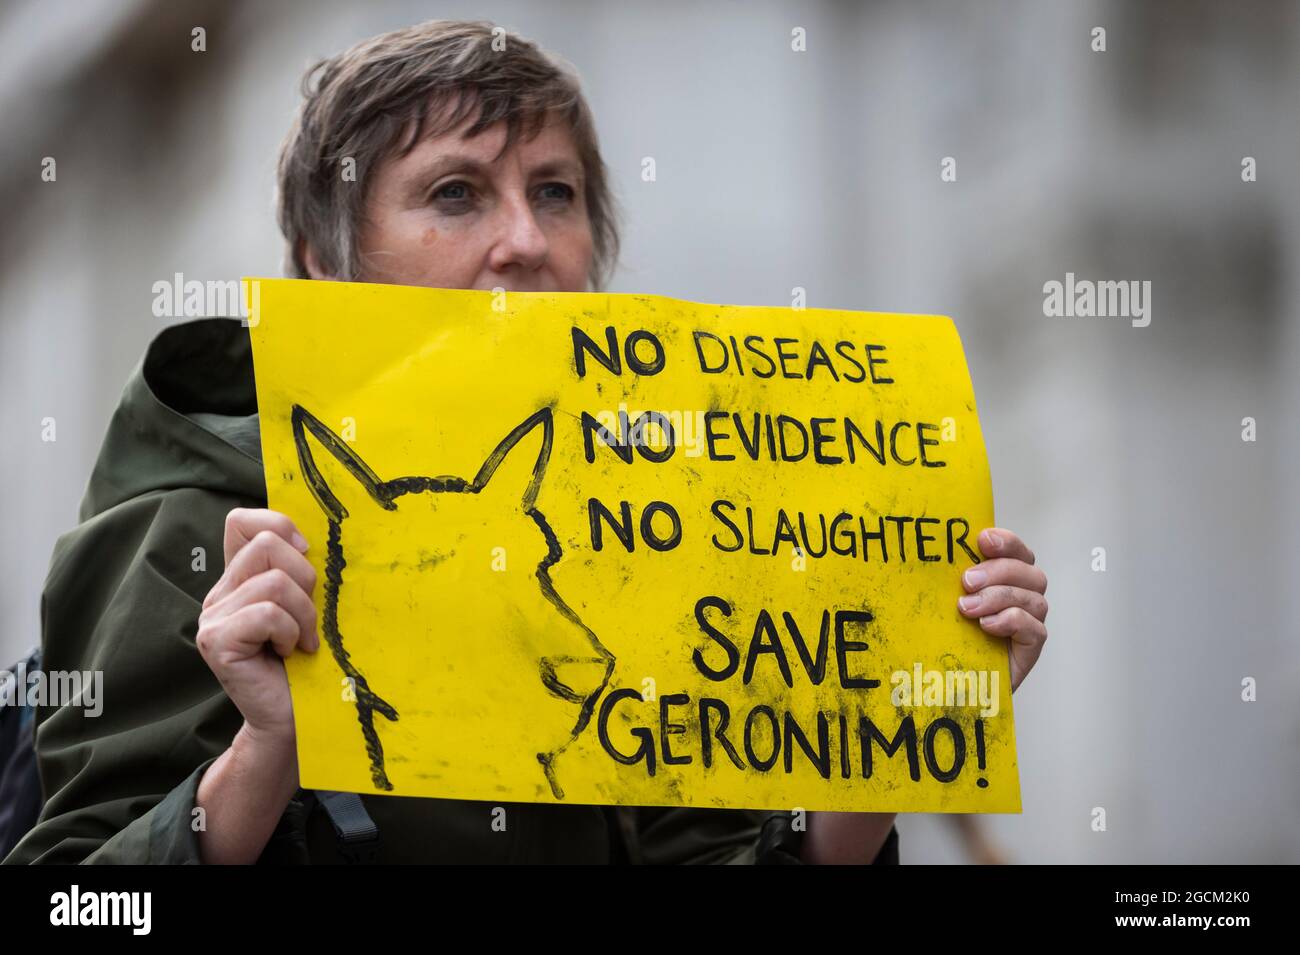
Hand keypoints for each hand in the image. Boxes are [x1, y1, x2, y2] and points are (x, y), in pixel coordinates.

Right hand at [196, 508, 318, 742]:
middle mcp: (220, 594)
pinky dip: (290, 633)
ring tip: (301, 641)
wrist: (295, 719)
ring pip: (274, 582)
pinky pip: (267, 614)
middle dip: (305, 579)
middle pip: (266, 544)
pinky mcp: (215, 641)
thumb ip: (302, 573)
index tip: (306, 552)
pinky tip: (288, 654)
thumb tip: (316, 538)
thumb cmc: (308, 664)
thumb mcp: (309, 607)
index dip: (277, 523)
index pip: (240, 521)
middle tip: (308, 618)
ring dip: (303, 615)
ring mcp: (213, 617)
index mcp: (240, 580)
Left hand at [956, 527, 1047, 691]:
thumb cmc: (944, 635)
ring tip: (968, 608)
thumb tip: (924, 556)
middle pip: (1029, 571)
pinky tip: (987, 626)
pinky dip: (1012, 621)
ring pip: (1033, 598)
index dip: (1006, 541)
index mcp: (1005, 577)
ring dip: (999, 597)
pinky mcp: (1030, 648)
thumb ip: (943, 579)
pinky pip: (1035, 629)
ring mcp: (1029, 622)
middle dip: (998, 571)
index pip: (1017, 551)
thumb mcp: (940, 601)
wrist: (947, 682)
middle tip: (967, 581)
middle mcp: (1022, 596)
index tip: (982, 540)